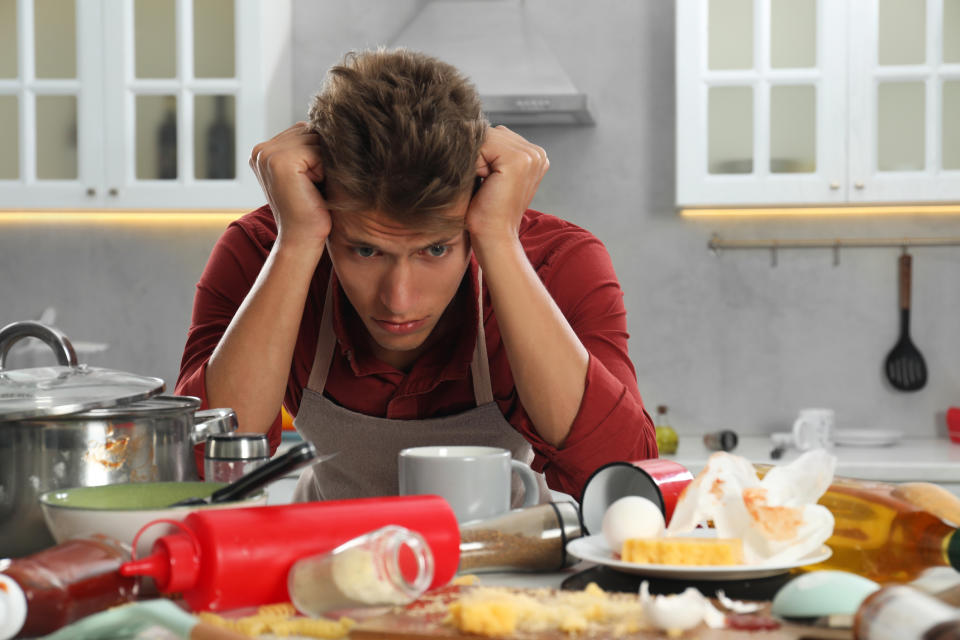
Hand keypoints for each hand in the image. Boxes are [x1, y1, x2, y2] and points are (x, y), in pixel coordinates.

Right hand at [249, 122, 330, 254]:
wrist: (301, 241)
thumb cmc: (311, 211)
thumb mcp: (307, 174)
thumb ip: (308, 148)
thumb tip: (333, 121)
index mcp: (263, 151)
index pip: (304, 131)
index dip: (318, 154)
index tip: (314, 180)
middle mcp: (261, 150)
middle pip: (310, 132)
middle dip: (322, 157)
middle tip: (315, 186)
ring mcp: (268, 154)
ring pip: (315, 140)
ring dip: (324, 164)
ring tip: (314, 188)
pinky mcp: (280, 160)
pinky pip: (318, 151)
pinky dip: (324, 171)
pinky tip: (314, 189)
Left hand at [465, 126, 548, 244]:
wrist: (494, 238)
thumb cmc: (486, 212)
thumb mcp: (491, 175)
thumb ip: (491, 152)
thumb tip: (469, 126)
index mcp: (534, 155)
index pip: (496, 136)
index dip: (481, 157)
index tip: (484, 182)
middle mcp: (537, 152)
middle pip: (491, 133)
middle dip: (478, 156)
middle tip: (484, 186)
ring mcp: (531, 155)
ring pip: (485, 137)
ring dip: (475, 160)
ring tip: (485, 185)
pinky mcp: (519, 160)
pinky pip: (482, 145)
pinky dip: (474, 164)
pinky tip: (484, 184)